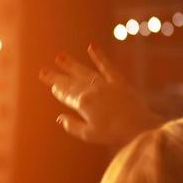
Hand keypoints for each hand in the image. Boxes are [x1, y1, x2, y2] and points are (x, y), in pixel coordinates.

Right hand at [39, 44, 162, 146]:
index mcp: (82, 103)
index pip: (66, 95)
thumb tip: (59, 118)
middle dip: (56, 77)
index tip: (50, 85)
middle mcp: (91, 90)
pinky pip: (107, 66)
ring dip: (71, 64)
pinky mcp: (118, 82)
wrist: (139, 127)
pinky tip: (91, 47)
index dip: (57, 90)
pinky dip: (99, 56)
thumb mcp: (89, 134)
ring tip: (59, 56)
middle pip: (70, 82)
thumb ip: (72, 125)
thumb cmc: (113, 134)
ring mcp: (104, 84)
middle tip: (43, 71)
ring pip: (84, 71)